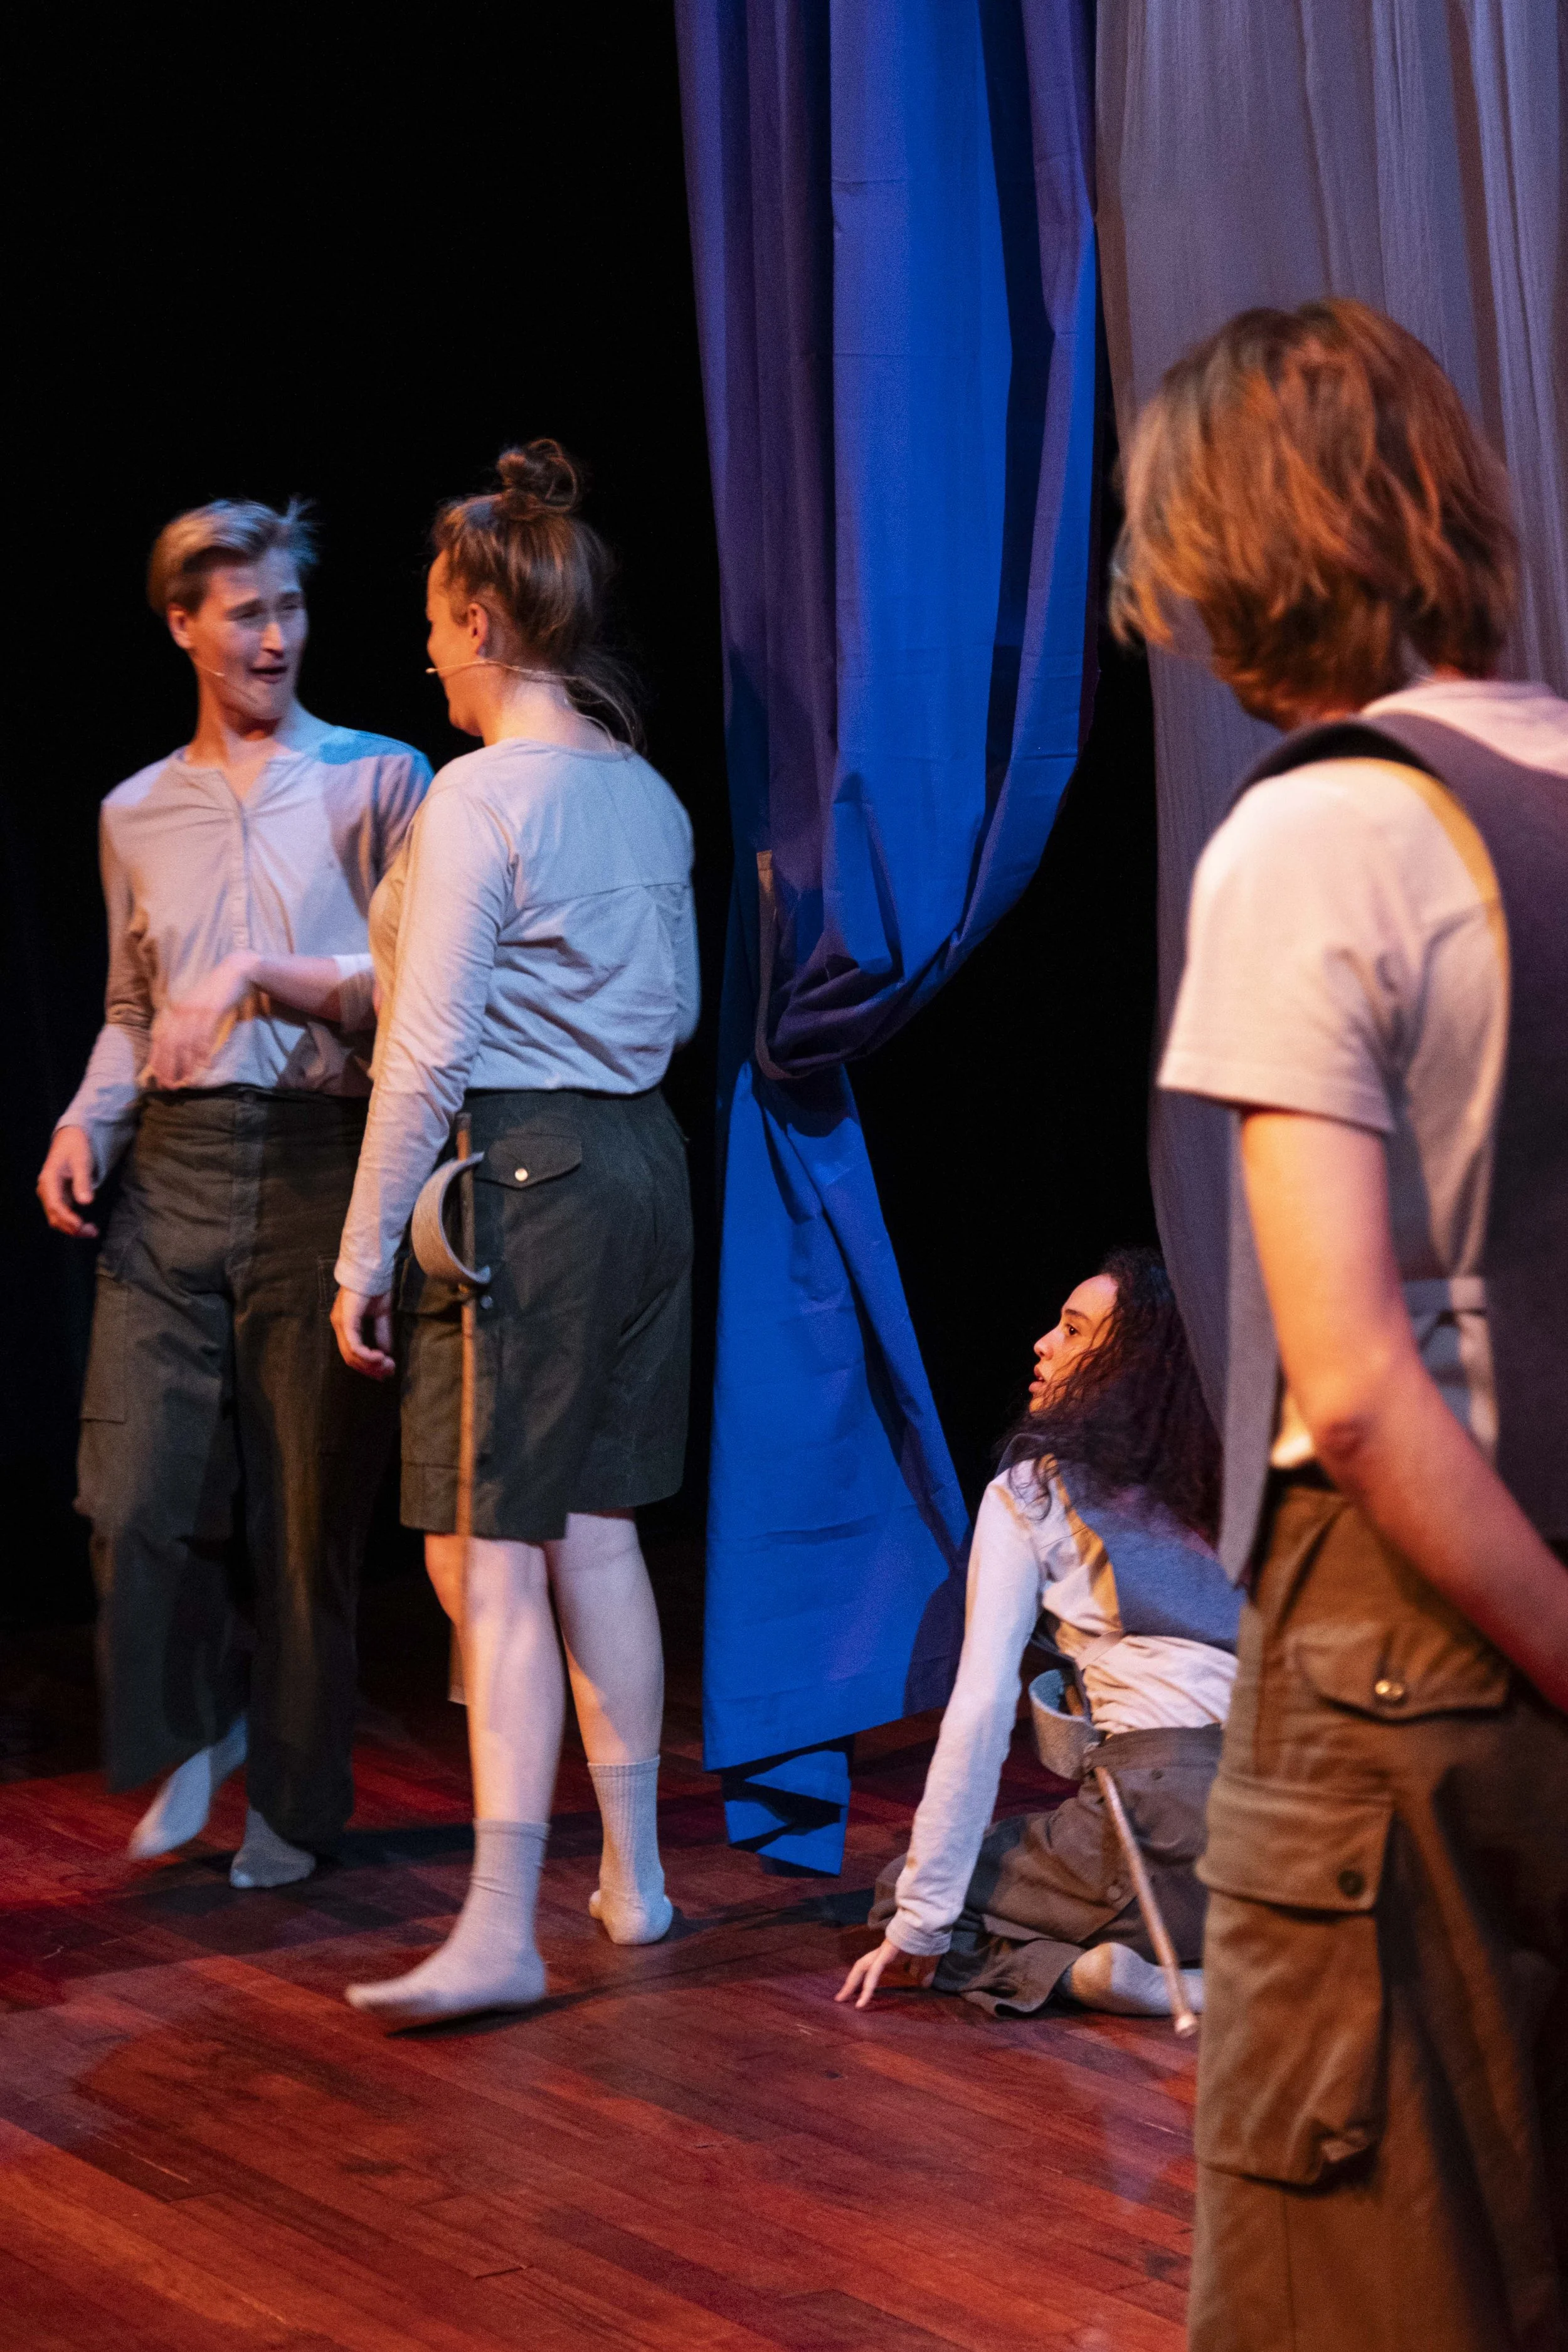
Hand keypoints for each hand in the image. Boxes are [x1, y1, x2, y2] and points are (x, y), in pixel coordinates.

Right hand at [37, 1125, 98, 1238]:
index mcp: (48, 1179)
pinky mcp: (57, 1196)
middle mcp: (46, 1189)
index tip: (82, 1226)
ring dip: (72, 1228)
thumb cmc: (76, 1147)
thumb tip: (86, 1202)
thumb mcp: (81, 1161)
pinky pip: (61, 1214)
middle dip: (72, 1228)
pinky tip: (86, 1225)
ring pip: (57, 1218)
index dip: (68, 1219)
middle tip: (93, 1232)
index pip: (55, 1205)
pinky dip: (72, 1222)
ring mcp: (50, 1194)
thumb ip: (82, 1181)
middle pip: (54, 1216)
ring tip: (92, 1231)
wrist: (70, 1138)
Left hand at [143, 952, 255, 1088]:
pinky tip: (206, 1064)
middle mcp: (182, 1010)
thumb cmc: (219, 991)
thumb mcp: (198, 1006)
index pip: (161, 1039)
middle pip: (170, 1043)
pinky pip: (205, 1034)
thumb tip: (182, 1046)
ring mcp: (196, 1009)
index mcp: (176, 1010)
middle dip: (169, 1066)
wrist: (237, 971)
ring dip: (187, 1063)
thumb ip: (188, 1022)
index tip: (160, 1078)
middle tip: (172, 1085)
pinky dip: (204, 1051)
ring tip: (188, 1079)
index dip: (159, 1060)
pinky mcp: (212, 1009)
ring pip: (187, 1041)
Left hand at [332, 1284, 395, 1379]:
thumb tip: (386, 1353)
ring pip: (351, 1355)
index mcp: (345, 1324)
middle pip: (350, 1359)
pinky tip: (380, 1356)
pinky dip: (367, 1355)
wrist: (373, 1270)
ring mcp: (340, 1324)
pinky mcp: (346, 1321)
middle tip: (389, 1372)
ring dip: (370, 1364)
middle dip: (371, 1369)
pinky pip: (354, 1346)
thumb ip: (382, 1334)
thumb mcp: (382, 1315)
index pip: (352, 1353)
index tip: (385, 1373)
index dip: (368, 1366)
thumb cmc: (376, 1287)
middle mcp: (339, 1326)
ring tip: (387, 1365)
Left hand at [836, 1937, 939, 2008]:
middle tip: (838, 1999)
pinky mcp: (886, 1953)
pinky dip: (867, 1988)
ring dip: (851, 1985)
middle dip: (849, 1983)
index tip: (856, 1994)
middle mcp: (882, 1952)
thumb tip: (925, 1983)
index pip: (870, 1967)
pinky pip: (873, 1972)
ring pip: (862, 1968)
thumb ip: (925, 1971)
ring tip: (841, 2000)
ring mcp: (883, 1952)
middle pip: (860, 1967)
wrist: (930, 1922)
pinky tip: (862, 2002)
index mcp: (889, 1954)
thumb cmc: (928, 1939)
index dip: (862, 1979)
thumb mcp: (927, 1960)